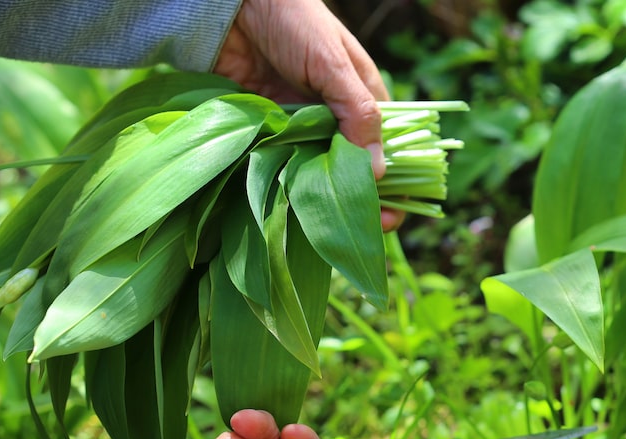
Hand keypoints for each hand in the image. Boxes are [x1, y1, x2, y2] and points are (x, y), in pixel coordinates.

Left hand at [213, 0, 404, 230]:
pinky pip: (282, 163)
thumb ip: (357, 114)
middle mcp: (336, 116)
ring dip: (320, 195)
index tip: (392, 216)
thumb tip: (380, 170)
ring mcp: (301, 125)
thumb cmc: (292, 19)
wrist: (231, 5)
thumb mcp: (333, 65)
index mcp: (363, 98)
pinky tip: (289, 203)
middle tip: (361, 230)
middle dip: (359, 199)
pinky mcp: (269, 130)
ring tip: (325, 223)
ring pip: (318, 171)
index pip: (388, 149)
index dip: (395, 185)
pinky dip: (286, 181)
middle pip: (354, 168)